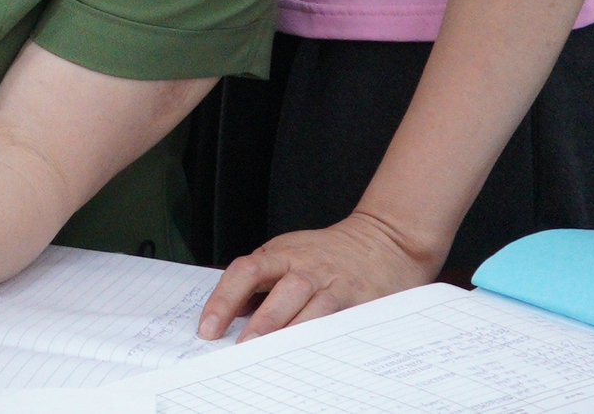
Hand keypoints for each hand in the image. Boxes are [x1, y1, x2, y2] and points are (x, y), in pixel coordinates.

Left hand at [199, 211, 439, 339]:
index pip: (244, 271)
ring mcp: (332, 281)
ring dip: (284, 330)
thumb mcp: (289, 254)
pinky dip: (319, 335)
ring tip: (266, 353)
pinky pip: (336, 319)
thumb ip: (263, 281)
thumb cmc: (328, 253)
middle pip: (274, 289)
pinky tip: (306, 350)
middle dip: (254, 321)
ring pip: (305, 305)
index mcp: (280, 254)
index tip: (208, 327)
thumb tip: (231, 314)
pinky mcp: (358, 298)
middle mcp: (304, 265)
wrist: (384, 239)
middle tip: (237, 347)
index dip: (223, 298)